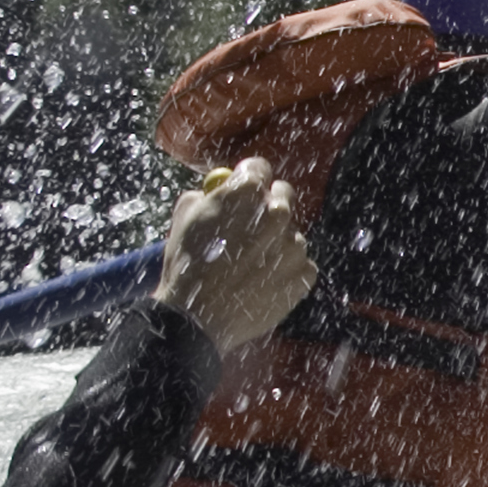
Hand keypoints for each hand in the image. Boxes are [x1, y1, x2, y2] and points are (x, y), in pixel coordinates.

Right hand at [154, 159, 313, 351]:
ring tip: (247, 265)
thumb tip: (221, 187)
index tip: (245, 189)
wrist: (196, 318)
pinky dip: (285, 270)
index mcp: (247, 192)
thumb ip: (206, 194)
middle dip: (268, 203)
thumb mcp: (184, 216)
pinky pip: (300, 264)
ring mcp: (294, 245)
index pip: (259, 168)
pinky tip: (261, 282)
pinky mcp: (303, 274)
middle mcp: (277, 213)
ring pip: (290, 233)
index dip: (248, 177)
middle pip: (283, 195)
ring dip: (275, 242)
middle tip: (252, 222)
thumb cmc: (186, 265)